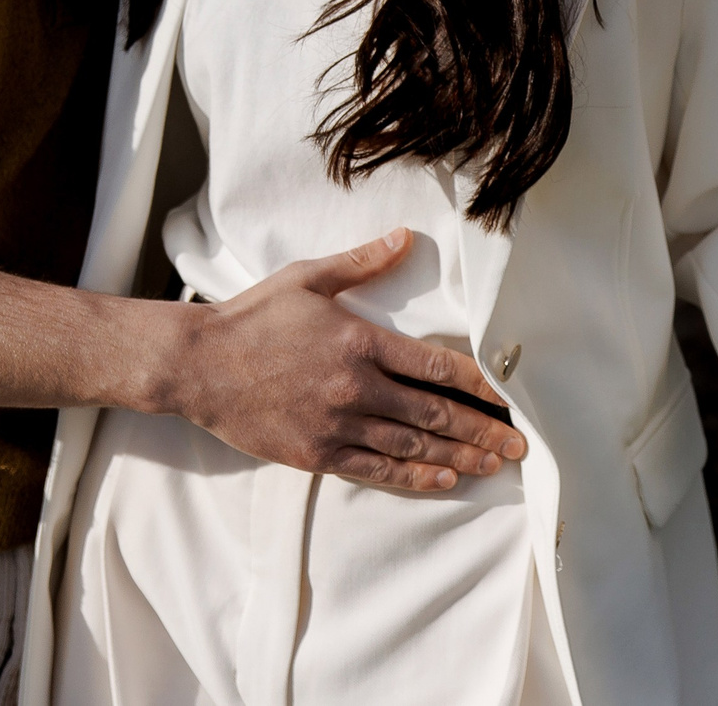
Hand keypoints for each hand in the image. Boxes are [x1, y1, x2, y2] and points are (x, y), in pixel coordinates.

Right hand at [163, 230, 526, 490]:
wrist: (197, 365)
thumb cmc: (253, 316)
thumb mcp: (308, 278)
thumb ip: (363, 262)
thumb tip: (406, 237)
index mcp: (361, 341)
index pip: (436, 366)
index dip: (479, 385)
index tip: (508, 398)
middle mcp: (356, 386)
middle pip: (434, 413)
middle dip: (481, 430)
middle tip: (519, 446)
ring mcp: (336, 424)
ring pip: (411, 446)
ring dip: (457, 457)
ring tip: (493, 466)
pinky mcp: (315, 453)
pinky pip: (375, 469)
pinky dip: (413, 476)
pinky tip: (442, 480)